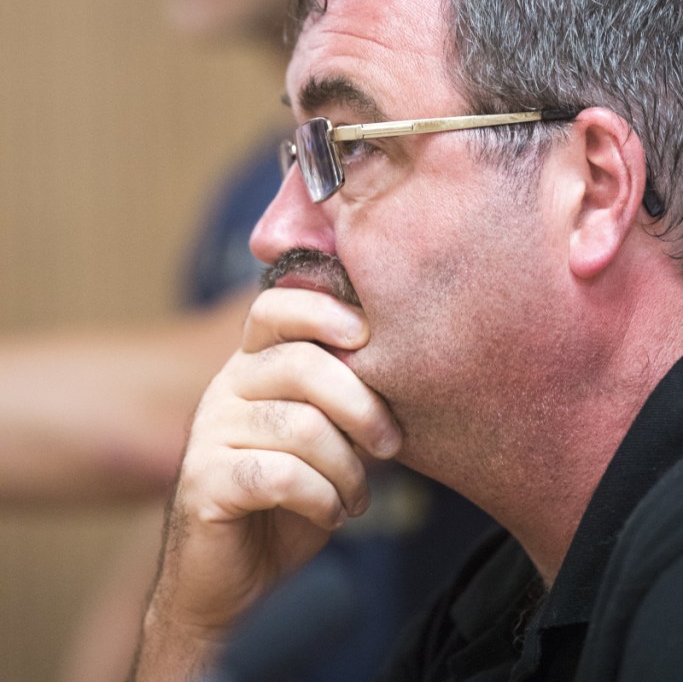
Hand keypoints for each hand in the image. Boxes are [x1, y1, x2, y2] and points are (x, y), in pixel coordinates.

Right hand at [132, 287, 401, 679]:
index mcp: (253, 364)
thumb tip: (409, 363)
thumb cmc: (291, 498)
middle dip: (362, 404)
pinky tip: (331, 514)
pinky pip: (280, 476)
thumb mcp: (328, 438)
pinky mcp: (204, 481)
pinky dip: (322, 498)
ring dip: (347, 468)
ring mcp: (210, 431)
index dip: (322, 309)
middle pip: (300, 363)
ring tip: (357, 496)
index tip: (369, 333)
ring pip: (300, 425)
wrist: (232, 578)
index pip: (275, 307)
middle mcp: (226, 386)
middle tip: (391, 444)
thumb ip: (349, 397)